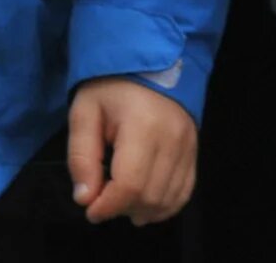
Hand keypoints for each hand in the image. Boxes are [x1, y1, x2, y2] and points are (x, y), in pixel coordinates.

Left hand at [66, 76, 197, 225]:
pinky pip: (185, 191)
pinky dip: (164, 206)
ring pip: (169, 199)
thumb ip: (81, 156)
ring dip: (143, 210)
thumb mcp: (84, 112)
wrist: (148, 64)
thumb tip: (85, 199)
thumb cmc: (111, 86)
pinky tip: (145, 206)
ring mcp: (188, 146)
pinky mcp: (194, 151)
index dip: (108, 206)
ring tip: (121, 204)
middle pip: (150, 195)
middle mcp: (172, 139)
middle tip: (101, 202)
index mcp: (142, 126)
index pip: (130, 184)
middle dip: (122, 209)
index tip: (90, 210)